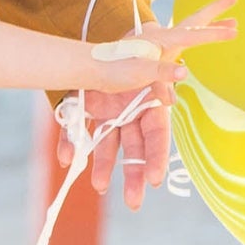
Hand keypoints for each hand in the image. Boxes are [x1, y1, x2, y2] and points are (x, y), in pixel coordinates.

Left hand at [79, 0, 232, 211]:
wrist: (109, 41)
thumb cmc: (134, 51)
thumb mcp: (147, 61)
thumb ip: (160, 73)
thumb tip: (179, 79)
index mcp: (149, 106)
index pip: (157, 137)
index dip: (156, 157)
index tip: (155, 179)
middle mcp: (129, 115)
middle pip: (134, 150)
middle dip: (134, 175)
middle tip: (134, 202)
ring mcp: (107, 114)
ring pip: (106, 146)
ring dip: (102, 166)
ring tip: (98, 187)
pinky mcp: (85, 110)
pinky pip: (76, 131)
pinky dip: (69, 143)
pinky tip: (65, 158)